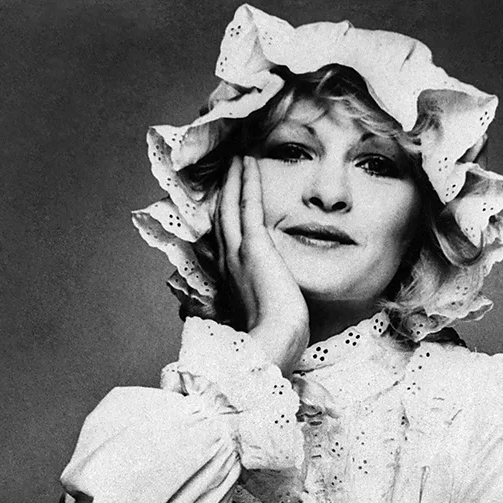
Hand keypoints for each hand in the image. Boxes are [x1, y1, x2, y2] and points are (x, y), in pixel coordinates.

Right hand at [216, 156, 308, 375]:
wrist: (272, 344)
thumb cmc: (275, 341)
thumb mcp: (268, 322)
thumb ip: (268, 311)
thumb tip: (281, 313)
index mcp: (232, 284)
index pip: (224, 245)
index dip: (223, 223)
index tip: (224, 206)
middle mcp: (228, 265)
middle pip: (222, 220)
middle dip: (224, 194)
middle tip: (225, 171)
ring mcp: (238, 254)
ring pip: (231, 207)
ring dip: (233, 180)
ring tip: (235, 159)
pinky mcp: (254, 246)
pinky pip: (248, 204)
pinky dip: (247, 181)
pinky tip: (248, 162)